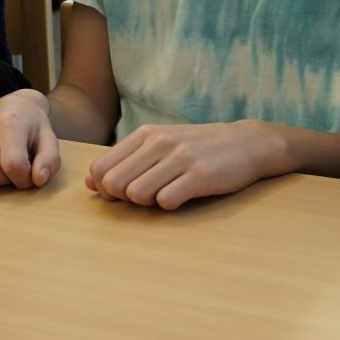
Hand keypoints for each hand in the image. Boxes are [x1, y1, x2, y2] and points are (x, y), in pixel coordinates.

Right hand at [0, 88, 60, 188]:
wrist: (15, 106)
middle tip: (11, 169)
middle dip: (4, 180)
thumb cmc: (32, 128)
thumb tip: (37, 179)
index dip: (24, 179)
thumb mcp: (49, 140)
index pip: (13, 165)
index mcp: (9, 119)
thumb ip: (50, 160)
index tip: (29, 174)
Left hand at [84, 120, 290, 209]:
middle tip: (145, 196)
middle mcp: (160, 142)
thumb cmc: (200, 147)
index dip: (106, 187)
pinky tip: (183, 196)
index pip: (101, 167)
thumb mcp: (161, 143)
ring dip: (147, 203)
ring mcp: (180, 158)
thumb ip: (126, 160)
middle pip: (114, 184)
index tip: (125, 191)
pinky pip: (166, 201)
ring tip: (166, 194)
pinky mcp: (200, 175)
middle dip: (123, 198)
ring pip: (137, 194)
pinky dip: (170, 205)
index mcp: (146, 134)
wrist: (249, 142)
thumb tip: (90, 181)